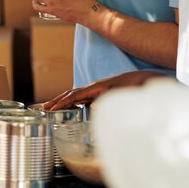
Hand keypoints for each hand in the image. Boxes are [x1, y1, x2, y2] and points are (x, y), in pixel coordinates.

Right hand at [45, 70, 161, 109]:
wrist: (144, 79)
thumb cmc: (135, 86)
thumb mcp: (122, 95)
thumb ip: (108, 101)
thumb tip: (92, 108)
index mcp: (98, 87)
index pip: (76, 95)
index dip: (63, 102)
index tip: (52, 108)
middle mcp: (96, 87)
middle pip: (72, 93)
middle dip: (58, 100)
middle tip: (44, 107)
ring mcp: (98, 88)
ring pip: (77, 94)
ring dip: (64, 100)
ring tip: (52, 107)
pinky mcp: (102, 92)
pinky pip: (84, 96)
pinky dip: (74, 101)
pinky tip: (72, 107)